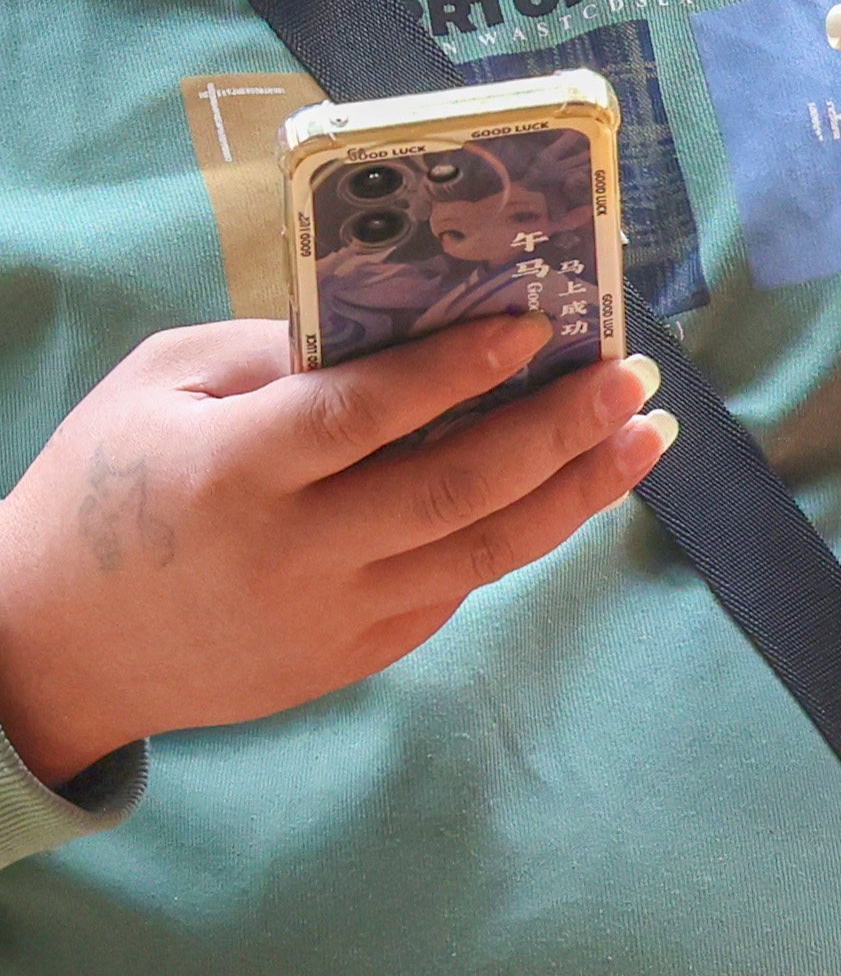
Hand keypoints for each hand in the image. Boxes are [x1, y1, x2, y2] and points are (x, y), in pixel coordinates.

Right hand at [0, 318, 671, 786]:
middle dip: (558, 429)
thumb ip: (267, 354)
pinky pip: (457, 587)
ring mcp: (333, 614)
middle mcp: (295, 551)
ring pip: (484, 550)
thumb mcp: (156, 389)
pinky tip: (571, 486)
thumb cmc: (102, 488)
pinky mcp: (357, 655)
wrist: (56, 645)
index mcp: (233, 472)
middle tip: (631, 376)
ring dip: (578, 490)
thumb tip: (393, 320)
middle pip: (455, 486)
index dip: (459, 367)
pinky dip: (519, 533)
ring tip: (646, 435)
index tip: (536, 325)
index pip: (368, 413)